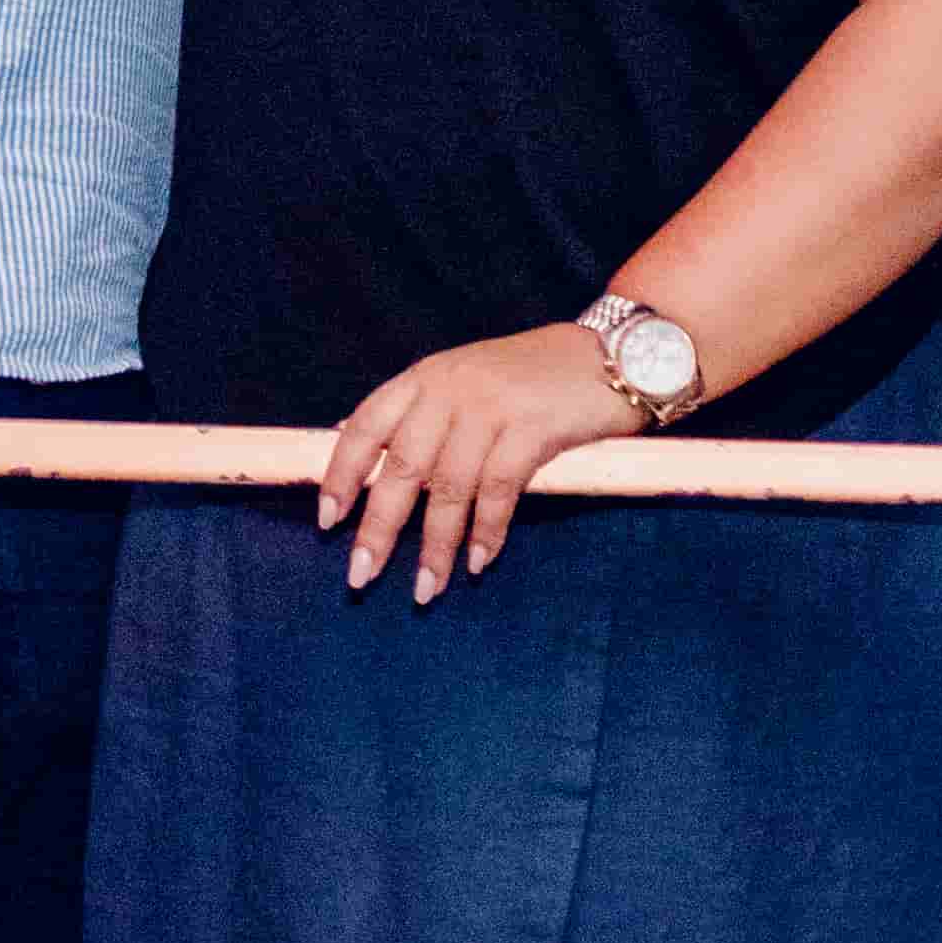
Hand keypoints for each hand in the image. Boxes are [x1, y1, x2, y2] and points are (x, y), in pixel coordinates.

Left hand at [316, 324, 652, 600]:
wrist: (613, 354)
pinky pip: (500, 489)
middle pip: (402, 466)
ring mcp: (492, 406)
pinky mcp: (533, 427)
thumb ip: (421, 413)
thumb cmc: (534, 377)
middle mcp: (451, 388)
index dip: (342, 474)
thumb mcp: (466, 381)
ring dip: (435, 545)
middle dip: (379, 526)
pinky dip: (487, 530)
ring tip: (425, 588)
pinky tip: (479, 561)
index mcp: (426, 378)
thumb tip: (361, 448)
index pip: (366, 426)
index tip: (328, 521)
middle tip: (361, 575)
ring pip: (449, 486)